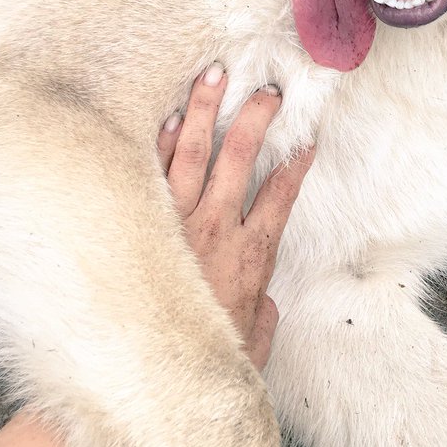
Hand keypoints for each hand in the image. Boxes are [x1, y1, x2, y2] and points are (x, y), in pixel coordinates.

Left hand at [158, 65, 313, 368]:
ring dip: (205, 109)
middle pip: (239, 157)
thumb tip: (262, 302)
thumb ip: (262, 313)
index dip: (295, 164)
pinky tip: (167, 115)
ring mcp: (174, 222)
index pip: (280, 194)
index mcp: (249, 255)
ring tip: (214, 74)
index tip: (305, 140)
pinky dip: (159, 141)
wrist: (148, 372)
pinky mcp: (140, 223)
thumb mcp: (252, 339)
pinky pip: (150, 171)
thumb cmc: (203, 357)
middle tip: (268, 90)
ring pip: (191, 151)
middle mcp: (213, 229)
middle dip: (256, 117)